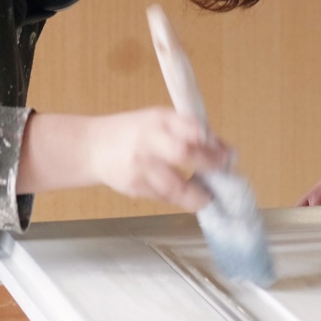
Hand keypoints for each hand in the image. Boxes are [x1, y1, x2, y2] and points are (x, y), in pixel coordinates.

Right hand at [21, 109, 227, 211]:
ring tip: (208, 198)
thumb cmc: (134, 132)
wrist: (93, 146)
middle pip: (184, 154)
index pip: (190, 127)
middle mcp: (148, 140)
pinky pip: (163, 197)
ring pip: (175, 186)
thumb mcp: (161, 122)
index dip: (211, 142)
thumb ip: (191, 133)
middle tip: (222, 173)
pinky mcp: (134, 186)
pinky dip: (180, 200)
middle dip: (209, 166)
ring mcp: (140, 165)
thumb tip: (227, 151)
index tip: (228, 154)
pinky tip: (189, 199)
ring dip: (197, 195)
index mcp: (159, 119)